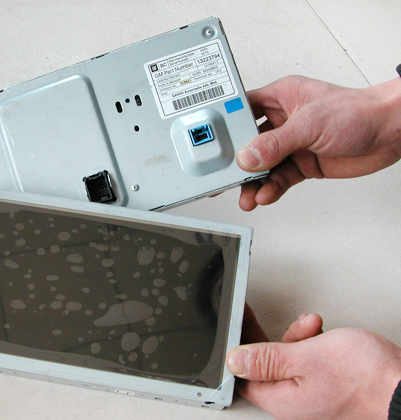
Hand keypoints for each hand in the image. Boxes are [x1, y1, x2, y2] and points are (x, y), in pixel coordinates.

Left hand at [228, 306, 400, 419]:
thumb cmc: (367, 378)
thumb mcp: (307, 358)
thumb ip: (266, 359)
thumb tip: (235, 361)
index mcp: (282, 399)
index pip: (243, 373)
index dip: (239, 344)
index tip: (240, 321)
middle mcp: (295, 402)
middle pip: (266, 363)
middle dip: (276, 337)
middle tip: (289, 324)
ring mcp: (313, 394)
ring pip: (290, 359)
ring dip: (298, 337)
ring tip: (313, 326)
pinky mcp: (329, 386)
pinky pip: (309, 362)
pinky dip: (313, 344)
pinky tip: (323, 334)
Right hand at [237, 76, 400, 210]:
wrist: (390, 133)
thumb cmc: (358, 112)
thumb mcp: (309, 123)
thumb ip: (275, 143)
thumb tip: (247, 157)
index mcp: (280, 97)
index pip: (241, 110)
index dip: (224, 126)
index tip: (210, 143)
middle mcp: (282, 120)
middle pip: (248, 143)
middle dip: (236, 162)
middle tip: (223, 177)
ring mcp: (291, 144)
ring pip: (262, 166)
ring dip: (253, 182)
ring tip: (247, 195)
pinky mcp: (302, 164)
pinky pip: (278, 179)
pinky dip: (271, 189)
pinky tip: (266, 195)